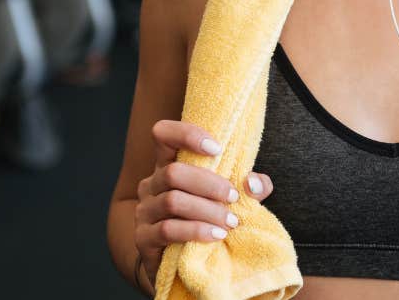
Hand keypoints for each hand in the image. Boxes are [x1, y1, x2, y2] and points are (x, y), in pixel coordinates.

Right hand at [132, 120, 274, 291]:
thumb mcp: (229, 199)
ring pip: (172, 201)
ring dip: (207, 211)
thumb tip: (254, 183)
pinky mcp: (144, 238)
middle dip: (209, 184)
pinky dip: (196, 231)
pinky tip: (216, 236)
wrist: (180, 263)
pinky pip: (168, 229)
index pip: (163, 134)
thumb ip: (249, 188)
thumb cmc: (207, 220)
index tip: (217, 148)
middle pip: (173, 172)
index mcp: (168, 165)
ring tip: (230, 222)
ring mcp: (144, 211)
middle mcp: (151, 184)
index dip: (186, 134)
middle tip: (233, 198)